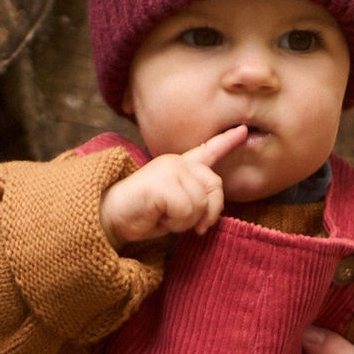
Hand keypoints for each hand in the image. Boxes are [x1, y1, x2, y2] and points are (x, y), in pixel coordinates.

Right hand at [102, 127, 246, 246]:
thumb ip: (196, 200)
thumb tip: (214, 211)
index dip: (227, 142)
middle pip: (215, 186)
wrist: (109, 216)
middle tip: (185, 222)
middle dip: (207, 212)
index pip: (208, 150)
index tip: (244, 130)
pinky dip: (175, 223)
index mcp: (180, 165)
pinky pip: (187, 212)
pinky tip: (158, 217)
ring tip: (163, 216)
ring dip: (185, 222)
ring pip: (201, 204)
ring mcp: (170, 170)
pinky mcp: (163, 184)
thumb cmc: (142, 214)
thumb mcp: (175, 206)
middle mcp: (177, 162)